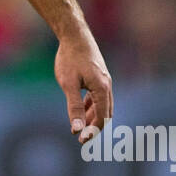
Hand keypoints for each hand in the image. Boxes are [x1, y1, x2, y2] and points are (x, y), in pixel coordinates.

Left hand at [54, 26, 112, 144]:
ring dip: (93, 117)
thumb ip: (73, 107)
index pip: (102, 118)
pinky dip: (91, 106)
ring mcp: (104, 80)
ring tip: (79, 126)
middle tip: (81, 138)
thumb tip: (77, 128)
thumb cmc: (70, 58)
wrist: (74, 35)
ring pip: (103, 105)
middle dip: (94, 127)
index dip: (92, 131)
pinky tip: (80, 109)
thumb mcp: (68, 84)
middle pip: (105, 113)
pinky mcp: (99, 76)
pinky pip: (98, 96)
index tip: (81, 140)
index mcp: (102, 89)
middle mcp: (107, 85)